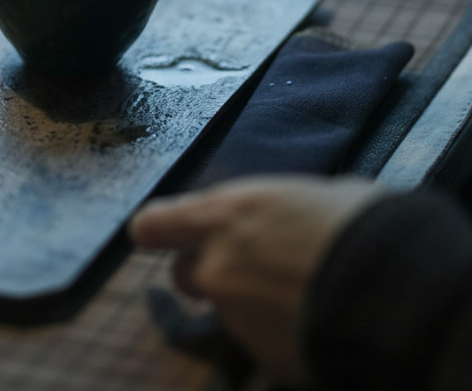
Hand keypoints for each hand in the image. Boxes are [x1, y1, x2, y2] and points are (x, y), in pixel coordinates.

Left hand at [130, 175, 381, 384]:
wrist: (394, 290)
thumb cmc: (359, 223)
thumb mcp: (314, 193)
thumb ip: (279, 206)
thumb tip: (289, 212)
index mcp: (226, 214)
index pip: (154, 224)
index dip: (158, 230)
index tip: (162, 233)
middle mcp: (218, 265)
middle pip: (185, 273)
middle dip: (210, 271)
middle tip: (251, 266)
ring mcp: (238, 316)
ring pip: (227, 308)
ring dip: (249, 302)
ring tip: (299, 293)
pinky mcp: (262, 357)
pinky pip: (260, 339)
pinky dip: (277, 331)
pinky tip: (313, 319)